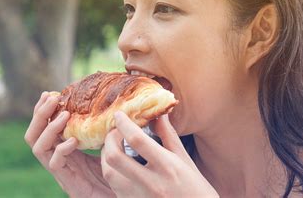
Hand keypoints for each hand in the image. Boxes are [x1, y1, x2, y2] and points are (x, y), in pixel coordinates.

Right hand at [24, 92, 113, 197]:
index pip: (43, 127)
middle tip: (51, 98)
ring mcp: (60, 171)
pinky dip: (61, 149)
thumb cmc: (114, 172)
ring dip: (49, 128)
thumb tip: (114, 107)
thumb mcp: (108, 144)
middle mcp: (57, 158)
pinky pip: (54, 164)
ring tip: (63, 115)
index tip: (50, 93)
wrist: (117, 197)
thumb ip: (105, 129)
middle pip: (34, 135)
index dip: (43, 110)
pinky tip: (73, 141)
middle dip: (40, 114)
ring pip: (38, 148)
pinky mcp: (67, 182)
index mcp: (63, 148)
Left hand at [101, 111, 218, 196]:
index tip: (119, 114)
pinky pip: (114, 187)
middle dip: (109, 140)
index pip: (137, 139)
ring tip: (113, 147)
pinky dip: (113, 172)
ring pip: (109, 174)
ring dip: (107, 157)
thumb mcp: (185, 159)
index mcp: (167, 166)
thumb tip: (158, 113)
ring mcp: (139, 197)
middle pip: (115, 157)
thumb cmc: (195, 188)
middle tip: (114, 132)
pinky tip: (120, 166)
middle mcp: (151, 182)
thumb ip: (168, 136)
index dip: (124, 123)